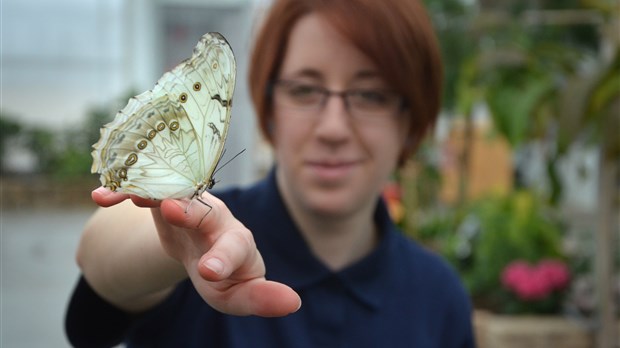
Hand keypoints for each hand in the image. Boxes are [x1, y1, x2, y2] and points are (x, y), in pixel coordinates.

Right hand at [90, 187, 301, 316]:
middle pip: (205, 211)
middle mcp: (216, 219)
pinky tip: (102, 196)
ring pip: (173, 193)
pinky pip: (144, 193)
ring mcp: (190, 206)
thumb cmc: (227, 276)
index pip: (236, 247)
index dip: (223, 257)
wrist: (201, 249)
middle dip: (189, 211)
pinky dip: (125, 192)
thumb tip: (294, 302)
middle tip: (172, 208)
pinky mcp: (164, 201)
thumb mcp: (239, 293)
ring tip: (133, 194)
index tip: (209, 271)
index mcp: (237, 243)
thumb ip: (260, 297)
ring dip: (154, 191)